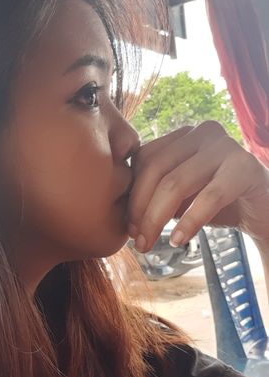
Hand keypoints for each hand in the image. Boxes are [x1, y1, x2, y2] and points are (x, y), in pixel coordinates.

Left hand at [127, 121, 268, 252]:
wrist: (265, 212)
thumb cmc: (219, 204)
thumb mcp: (182, 196)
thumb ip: (155, 193)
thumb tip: (122, 212)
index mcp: (184, 135)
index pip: (144, 159)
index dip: (132, 194)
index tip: (128, 227)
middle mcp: (203, 132)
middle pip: (156, 170)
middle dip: (141, 209)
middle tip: (137, 240)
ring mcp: (225, 145)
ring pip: (176, 183)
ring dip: (157, 219)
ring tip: (150, 244)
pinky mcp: (245, 167)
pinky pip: (208, 196)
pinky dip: (189, 222)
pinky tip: (179, 240)